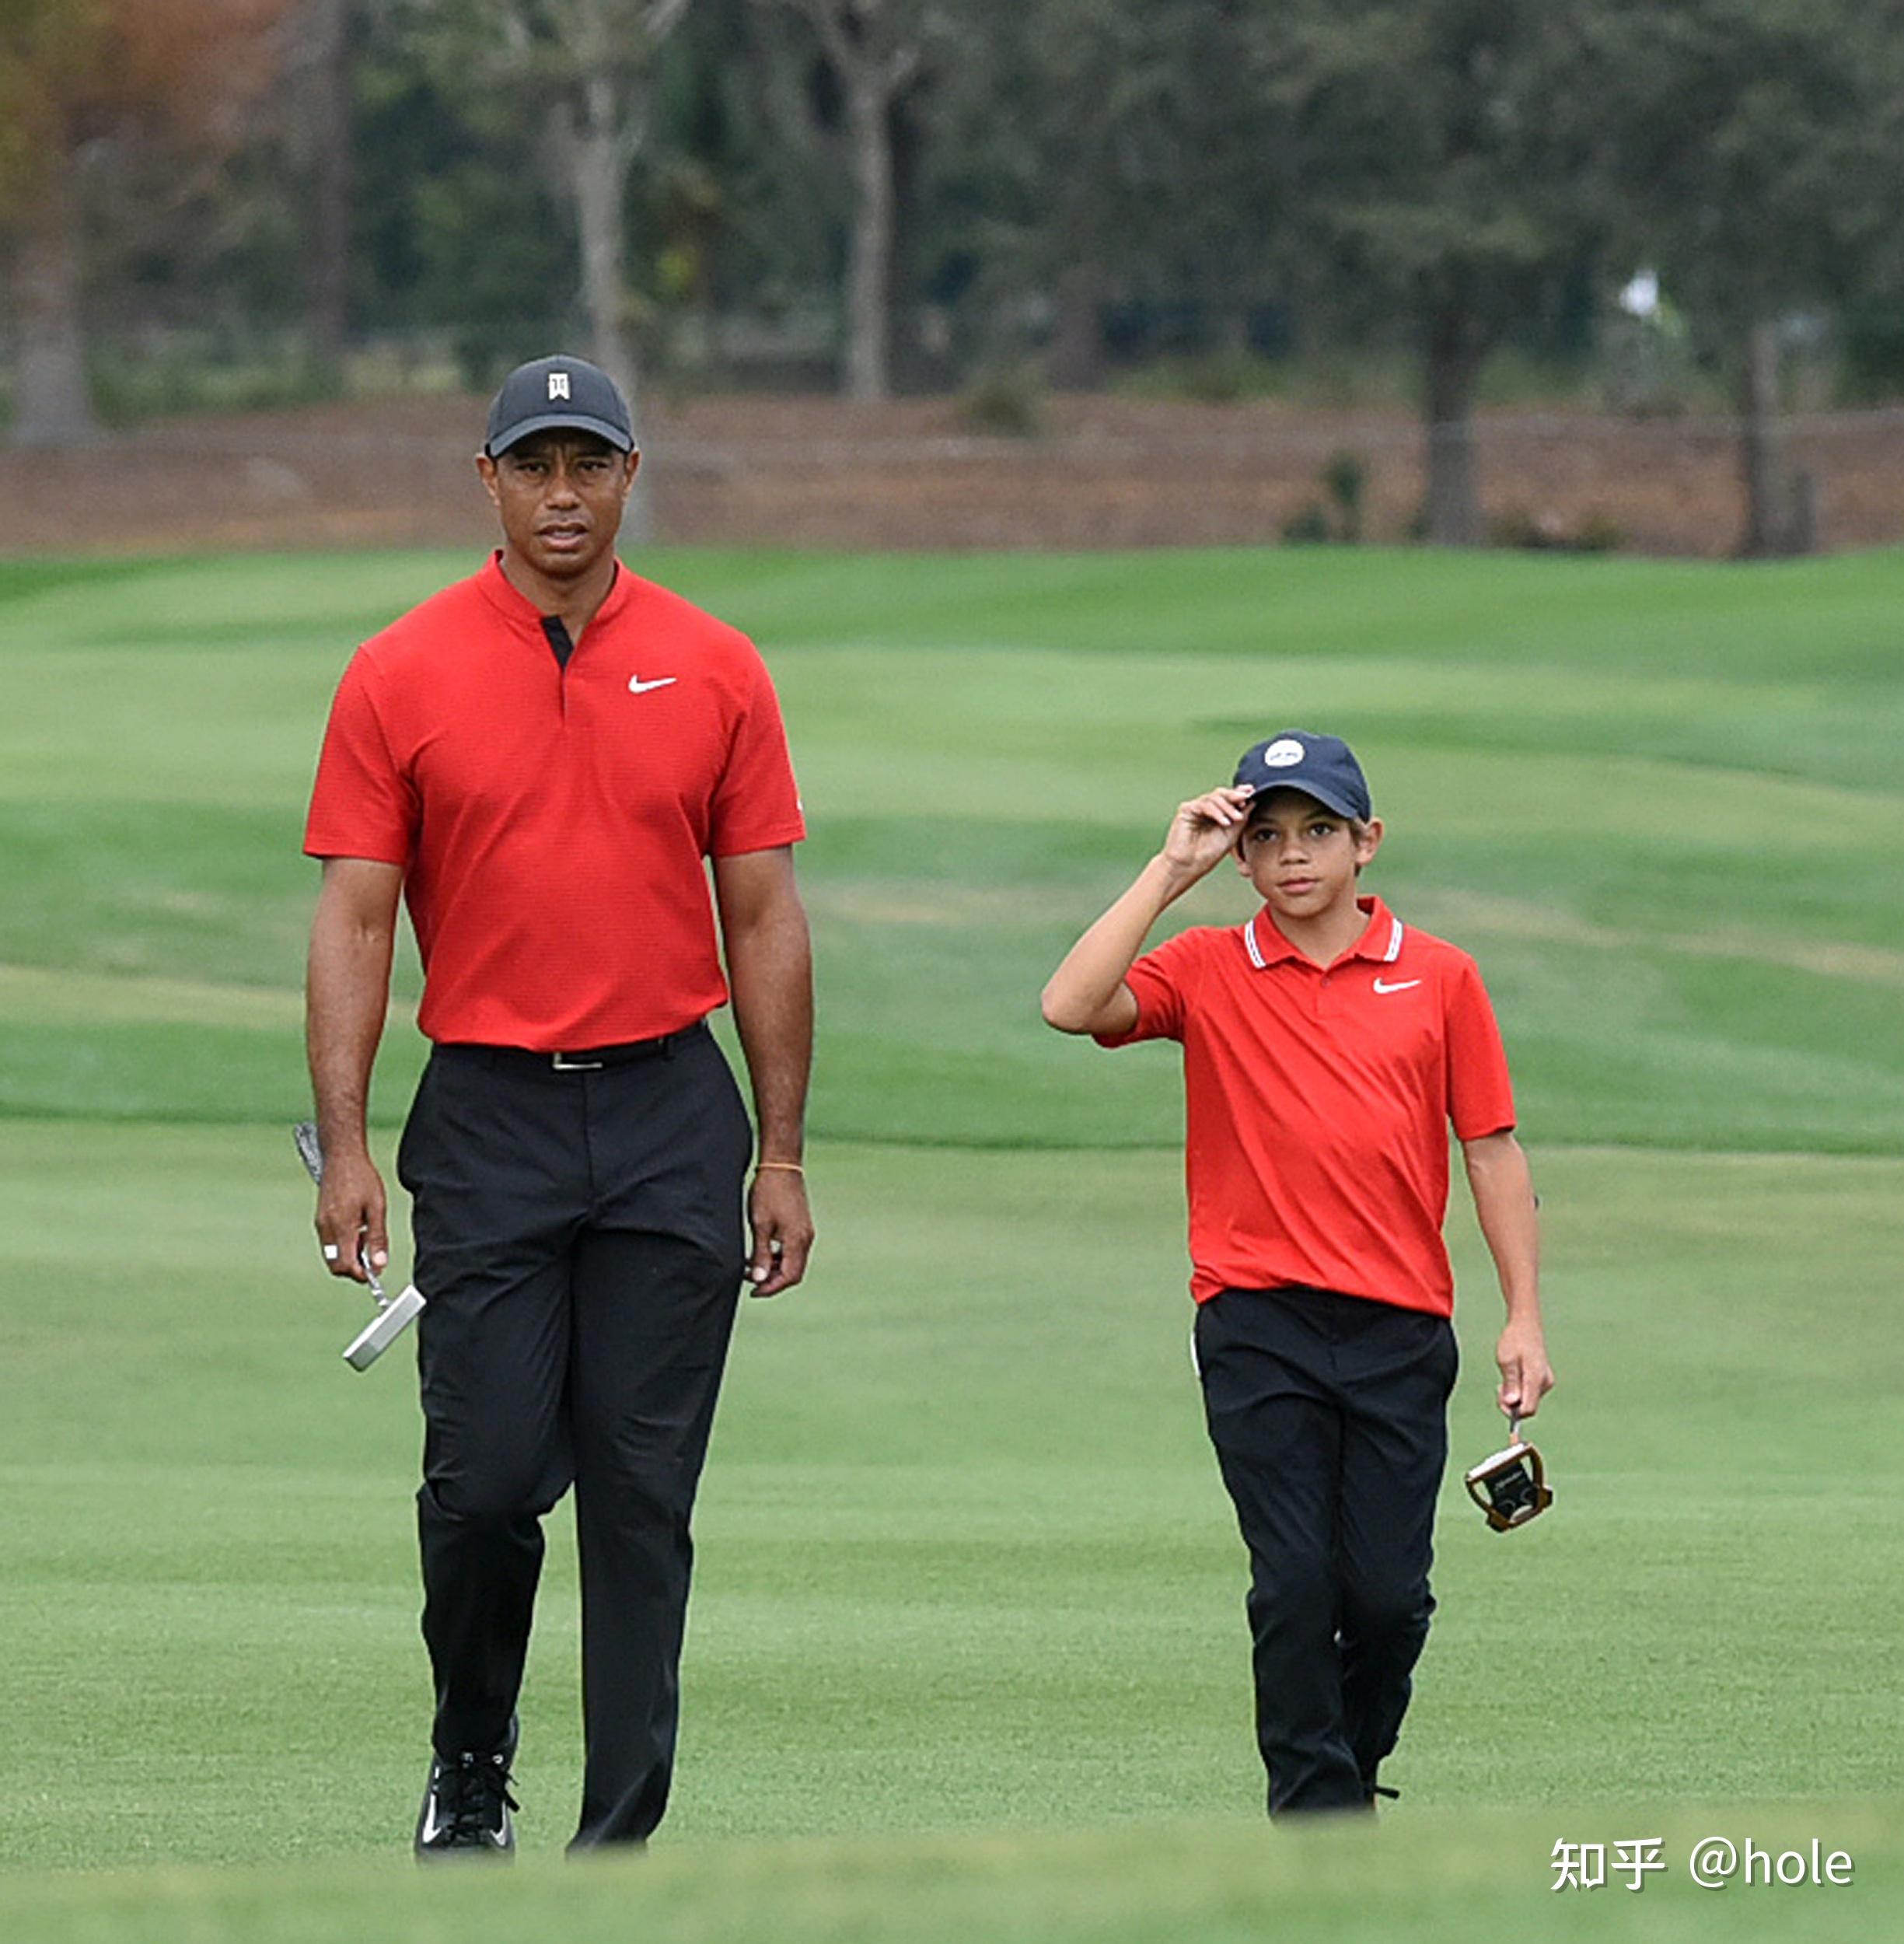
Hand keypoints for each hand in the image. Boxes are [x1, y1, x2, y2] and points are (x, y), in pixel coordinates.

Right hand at [314, 1148, 387, 1283]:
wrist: (342, 1158)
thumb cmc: (361, 1178)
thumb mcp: (377, 1208)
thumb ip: (378, 1238)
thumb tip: (380, 1264)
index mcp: (341, 1227)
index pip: (345, 1266)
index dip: (361, 1274)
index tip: (376, 1270)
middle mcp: (326, 1229)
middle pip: (336, 1266)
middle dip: (354, 1267)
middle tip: (372, 1254)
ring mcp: (320, 1225)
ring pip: (332, 1256)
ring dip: (350, 1255)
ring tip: (366, 1235)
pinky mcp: (319, 1220)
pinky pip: (330, 1243)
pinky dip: (343, 1245)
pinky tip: (357, 1229)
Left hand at [746, 1167, 812, 1296]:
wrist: (781, 1165)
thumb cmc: (768, 1192)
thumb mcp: (759, 1225)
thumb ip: (760, 1254)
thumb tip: (758, 1279)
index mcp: (797, 1240)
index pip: (789, 1276)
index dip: (771, 1287)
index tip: (753, 1291)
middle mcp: (806, 1238)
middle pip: (794, 1272)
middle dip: (773, 1281)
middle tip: (751, 1281)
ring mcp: (805, 1232)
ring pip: (793, 1262)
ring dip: (774, 1269)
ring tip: (752, 1267)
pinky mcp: (801, 1226)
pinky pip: (792, 1250)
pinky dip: (778, 1257)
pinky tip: (761, 1253)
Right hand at [1161, 786, 1254, 882]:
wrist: (1189, 866)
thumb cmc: (1208, 854)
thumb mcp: (1232, 835)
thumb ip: (1241, 818)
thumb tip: (1252, 802)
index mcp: (1217, 814)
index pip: (1229, 799)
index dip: (1240, 793)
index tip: (1252, 792)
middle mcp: (1206, 809)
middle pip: (1221, 794)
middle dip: (1235, 795)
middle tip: (1245, 798)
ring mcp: (1196, 808)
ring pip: (1214, 798)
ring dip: (1228, 807)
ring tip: (1237, 818)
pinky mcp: (1186, 810)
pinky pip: (1204, 804)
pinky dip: (1216, 812)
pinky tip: (1224, 822)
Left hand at [1496, 1318, 1553, 1423]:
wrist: (1526, 1325)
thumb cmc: (1514, 1340)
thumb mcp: (1506, 1360)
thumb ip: (1510, 1382)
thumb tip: (1512, 1403)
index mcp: (1536, 1379)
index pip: (1528, 1409)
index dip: (1513, 1412)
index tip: (1500, 1398)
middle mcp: (1544, 1383)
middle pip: (1528, 1407)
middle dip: (1512, 1403)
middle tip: (1499, 1387)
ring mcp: (1546, 1382)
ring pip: (1528, 1400)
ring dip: (1515, 1396)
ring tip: (1505, 1378)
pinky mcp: (1543, 1380)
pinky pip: (1530, 1393)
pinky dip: (1519, 1390)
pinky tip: (1513, 1377)